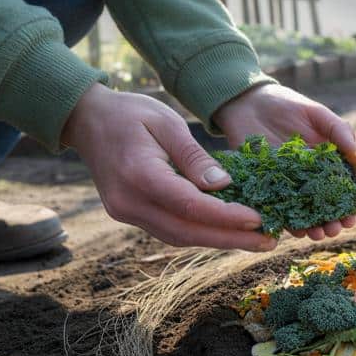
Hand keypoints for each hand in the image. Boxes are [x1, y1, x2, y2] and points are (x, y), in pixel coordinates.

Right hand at [61, 85, 276, 250]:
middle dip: (231, 239)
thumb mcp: (166, 122)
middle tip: (269, 241)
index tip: (259, 219)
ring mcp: (126, 213)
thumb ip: (194, 156)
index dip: (227, 217)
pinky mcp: (129, 214)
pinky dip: (200, 233)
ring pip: (179, 237)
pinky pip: (170, 230)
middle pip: (187, 231)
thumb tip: (224, 185)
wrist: (85, 119)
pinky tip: (228, 232)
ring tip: (257, 240)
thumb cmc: (130, 113)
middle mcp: (129, 202)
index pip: (190, 206)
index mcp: (139, 175)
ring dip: (219, 241)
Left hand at [211, 83, 355, 239]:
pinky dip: (288, 223)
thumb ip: (338, 129)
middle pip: (328, 206)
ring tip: (321, 234)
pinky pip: (279, 210)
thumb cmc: (286, 105)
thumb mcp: (316, 113)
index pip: (347, 186)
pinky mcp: (267, 188)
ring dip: (317, 226)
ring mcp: (290, 185)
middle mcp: (311, 178)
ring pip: (306, 213)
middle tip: (341, 227)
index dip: (355, 201)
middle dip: (337, 220)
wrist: (248, 103)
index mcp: (329, 162)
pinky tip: (297, 231)